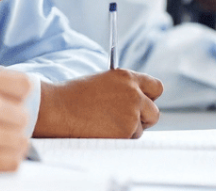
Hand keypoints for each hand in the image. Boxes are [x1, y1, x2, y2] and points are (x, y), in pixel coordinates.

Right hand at [34, 69, 162, 138]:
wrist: (58, 109)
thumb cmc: (74, 96)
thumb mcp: (103, 82)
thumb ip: (124, 90)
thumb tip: (137, 103)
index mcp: (127, 77)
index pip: (156, 87)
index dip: (150, 98)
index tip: (144, 104)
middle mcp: (134, 93)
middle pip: (154, 112)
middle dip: (144, 118)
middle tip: (127, 121)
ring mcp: (132, 112)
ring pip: (141, 128)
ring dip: (129, 130)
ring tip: (105, 124)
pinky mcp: (126, 130)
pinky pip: (130, 139)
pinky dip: (119, 139)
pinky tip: (102, 131)